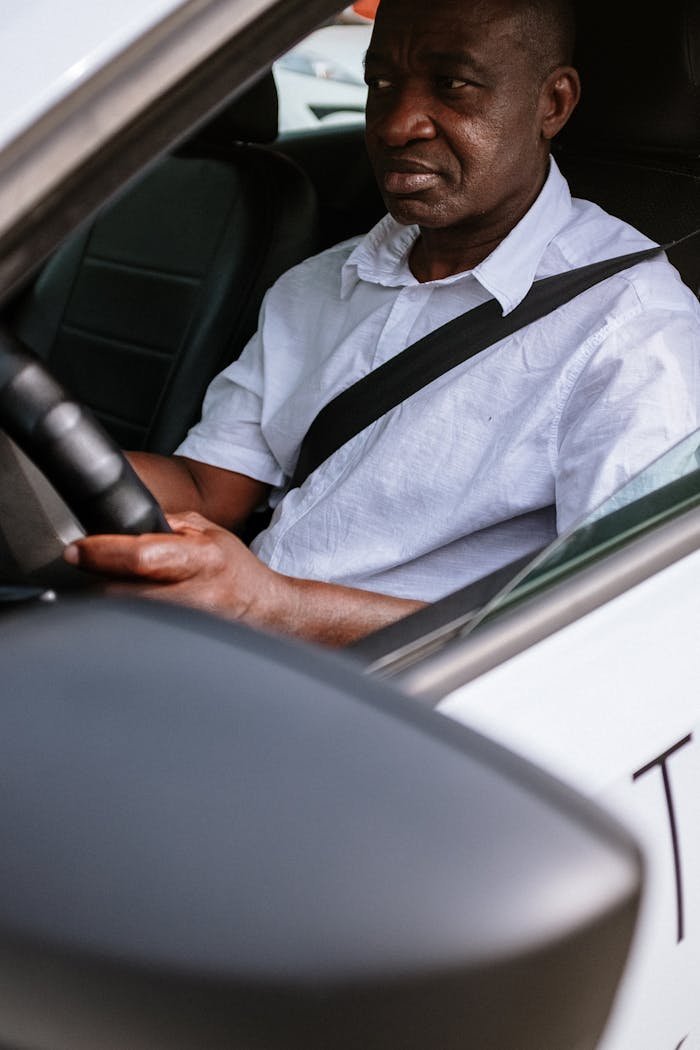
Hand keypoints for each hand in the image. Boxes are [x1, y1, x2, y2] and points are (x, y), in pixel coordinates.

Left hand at [64, 512, 286, 625]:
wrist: (264, 610)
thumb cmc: (234, 570)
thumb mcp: (207, 532)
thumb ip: (165, 524)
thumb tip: (119, 525)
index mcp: (203, 558)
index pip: (142, 555)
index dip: (102, 553)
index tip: (77, 551)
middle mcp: (195, 595)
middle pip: (122, 594)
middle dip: (98, 581)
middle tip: (89, 570)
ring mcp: (188, 627)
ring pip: (125, 620)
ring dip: (110, 605)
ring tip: (116, 591)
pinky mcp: (181, 648)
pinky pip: (137, 638)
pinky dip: (125, 625)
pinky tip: (131, 615)